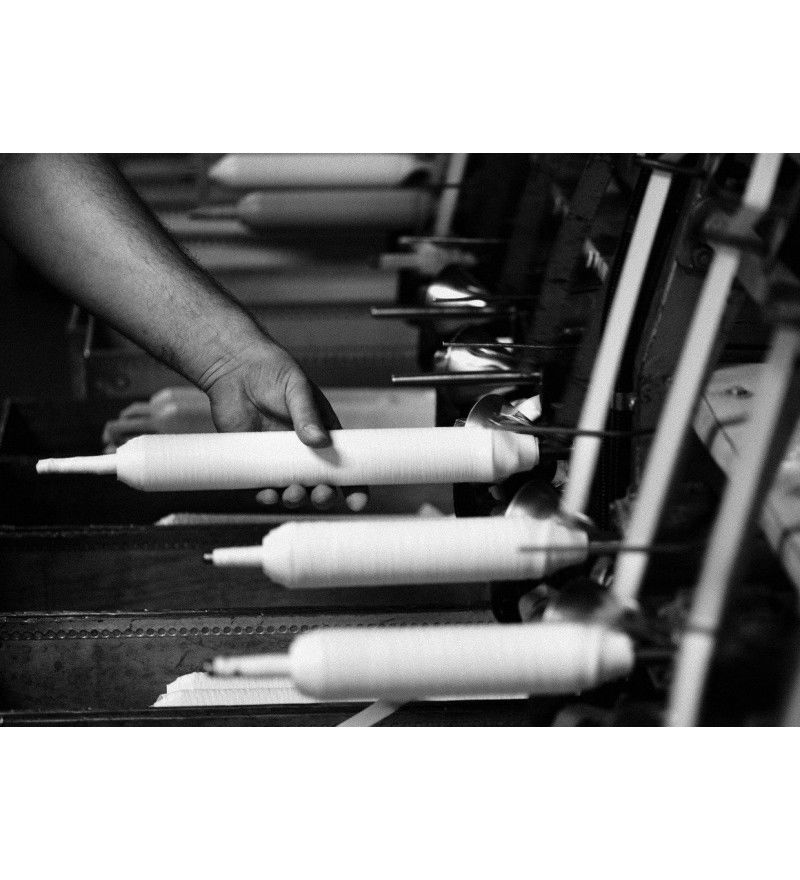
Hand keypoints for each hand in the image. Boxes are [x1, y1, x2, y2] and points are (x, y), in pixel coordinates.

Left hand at [201, 339, 368, 511]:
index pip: (346, 464)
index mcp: (324, 432)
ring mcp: (279, 457)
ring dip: (295, 498)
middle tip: (319, 495)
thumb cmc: (272, 371)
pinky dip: (266, 496)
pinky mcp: (255, 460)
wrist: (235, 367)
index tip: (357, 502)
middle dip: (323, 496)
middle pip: (320, 484)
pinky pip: (263, 486)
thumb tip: (318, 441)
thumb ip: (307, 415)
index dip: (354, 486)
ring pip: (293, 490)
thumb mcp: (297, 389)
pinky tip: (266, 495)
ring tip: (291, 494)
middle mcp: (304, 450)